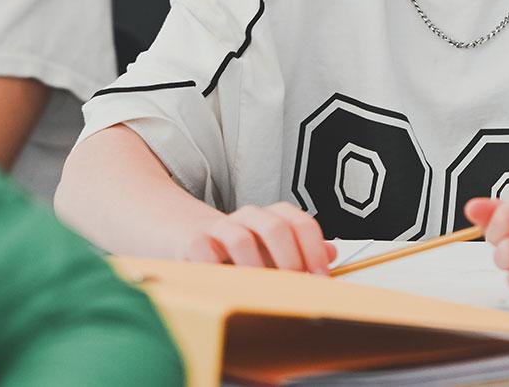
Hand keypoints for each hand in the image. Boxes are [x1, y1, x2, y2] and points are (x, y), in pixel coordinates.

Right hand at [181, 202, 335, 273]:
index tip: (320, 275)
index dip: (313, 247)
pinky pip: (205, 251)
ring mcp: (218, 228)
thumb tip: (331, 253)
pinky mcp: (192, 242)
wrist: (178, 230)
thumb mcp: (266, 246)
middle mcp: (246, 219)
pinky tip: (225, 285)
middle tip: (295, 284)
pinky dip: (217, 268)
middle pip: (275, 226)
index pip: (298, 221)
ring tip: (262, 290)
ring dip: (257, 268)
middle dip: (290, 258)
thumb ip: (298, 249)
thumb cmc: (229, 246)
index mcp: (268, 218)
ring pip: (242, 239)